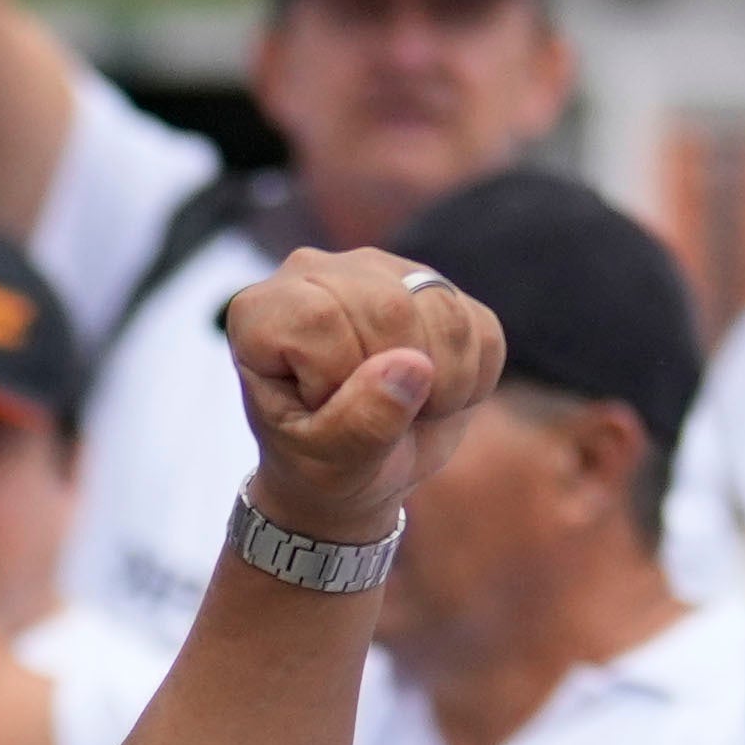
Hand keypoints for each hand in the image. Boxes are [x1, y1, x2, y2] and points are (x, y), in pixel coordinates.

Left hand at [226, 248, 502, 550]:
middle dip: (402, 383)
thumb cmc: (321, 466)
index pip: (321, 318)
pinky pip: (480, 327)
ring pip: (444, 309)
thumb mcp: (327, 463)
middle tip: (383, 420)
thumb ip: (360, 423)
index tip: (329, 414)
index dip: (342, 378)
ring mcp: (378, 271)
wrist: (360, 473)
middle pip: (389, 306)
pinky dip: (473, 379)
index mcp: (264, 311)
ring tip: (411, 410)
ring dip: (445, 384)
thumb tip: (414, 366)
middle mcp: (316, 272)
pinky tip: (435, 393)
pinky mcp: (434, 288)